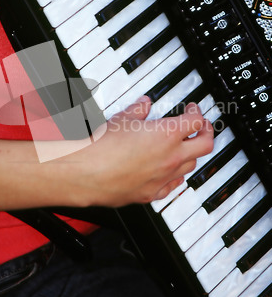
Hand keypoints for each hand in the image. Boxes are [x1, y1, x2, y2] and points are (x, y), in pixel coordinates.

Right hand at [71, 97, 213, 207]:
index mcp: (167, 134)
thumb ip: (137, 110)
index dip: (197, 112)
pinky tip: (171, 172)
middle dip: (207, 133)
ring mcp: (165, 177)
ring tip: (185, 147)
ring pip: (191, 165)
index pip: (196, 121)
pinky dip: (176, 176)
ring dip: (191, 154)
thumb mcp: (121, 119)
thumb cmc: (102, 148)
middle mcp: (171, 156)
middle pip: (205, 144)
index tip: (193, 109)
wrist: (88, 174)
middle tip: (202, 127)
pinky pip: (174, 185)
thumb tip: (143, 104)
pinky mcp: (153, 193)